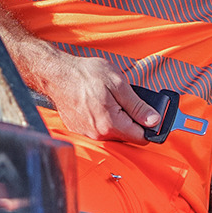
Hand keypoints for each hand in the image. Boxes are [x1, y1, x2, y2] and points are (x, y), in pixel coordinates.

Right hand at [38, 52, 159, 141]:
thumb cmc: (85, 75)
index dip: (150, 126)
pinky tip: (98, 103)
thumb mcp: (118, 84)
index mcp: (111, 124)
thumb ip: (138, 106)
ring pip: (113, 133)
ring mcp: (87, 133)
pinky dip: (103, 119)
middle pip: (127, 136)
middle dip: (132, 120)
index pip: (142, 138)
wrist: (57, 74)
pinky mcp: (80, 129)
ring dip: (117, 119)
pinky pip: (100, 129)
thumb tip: (154, 120)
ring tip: (110, 99)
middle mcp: (99, 134)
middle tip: (127, 100)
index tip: (150, 114)